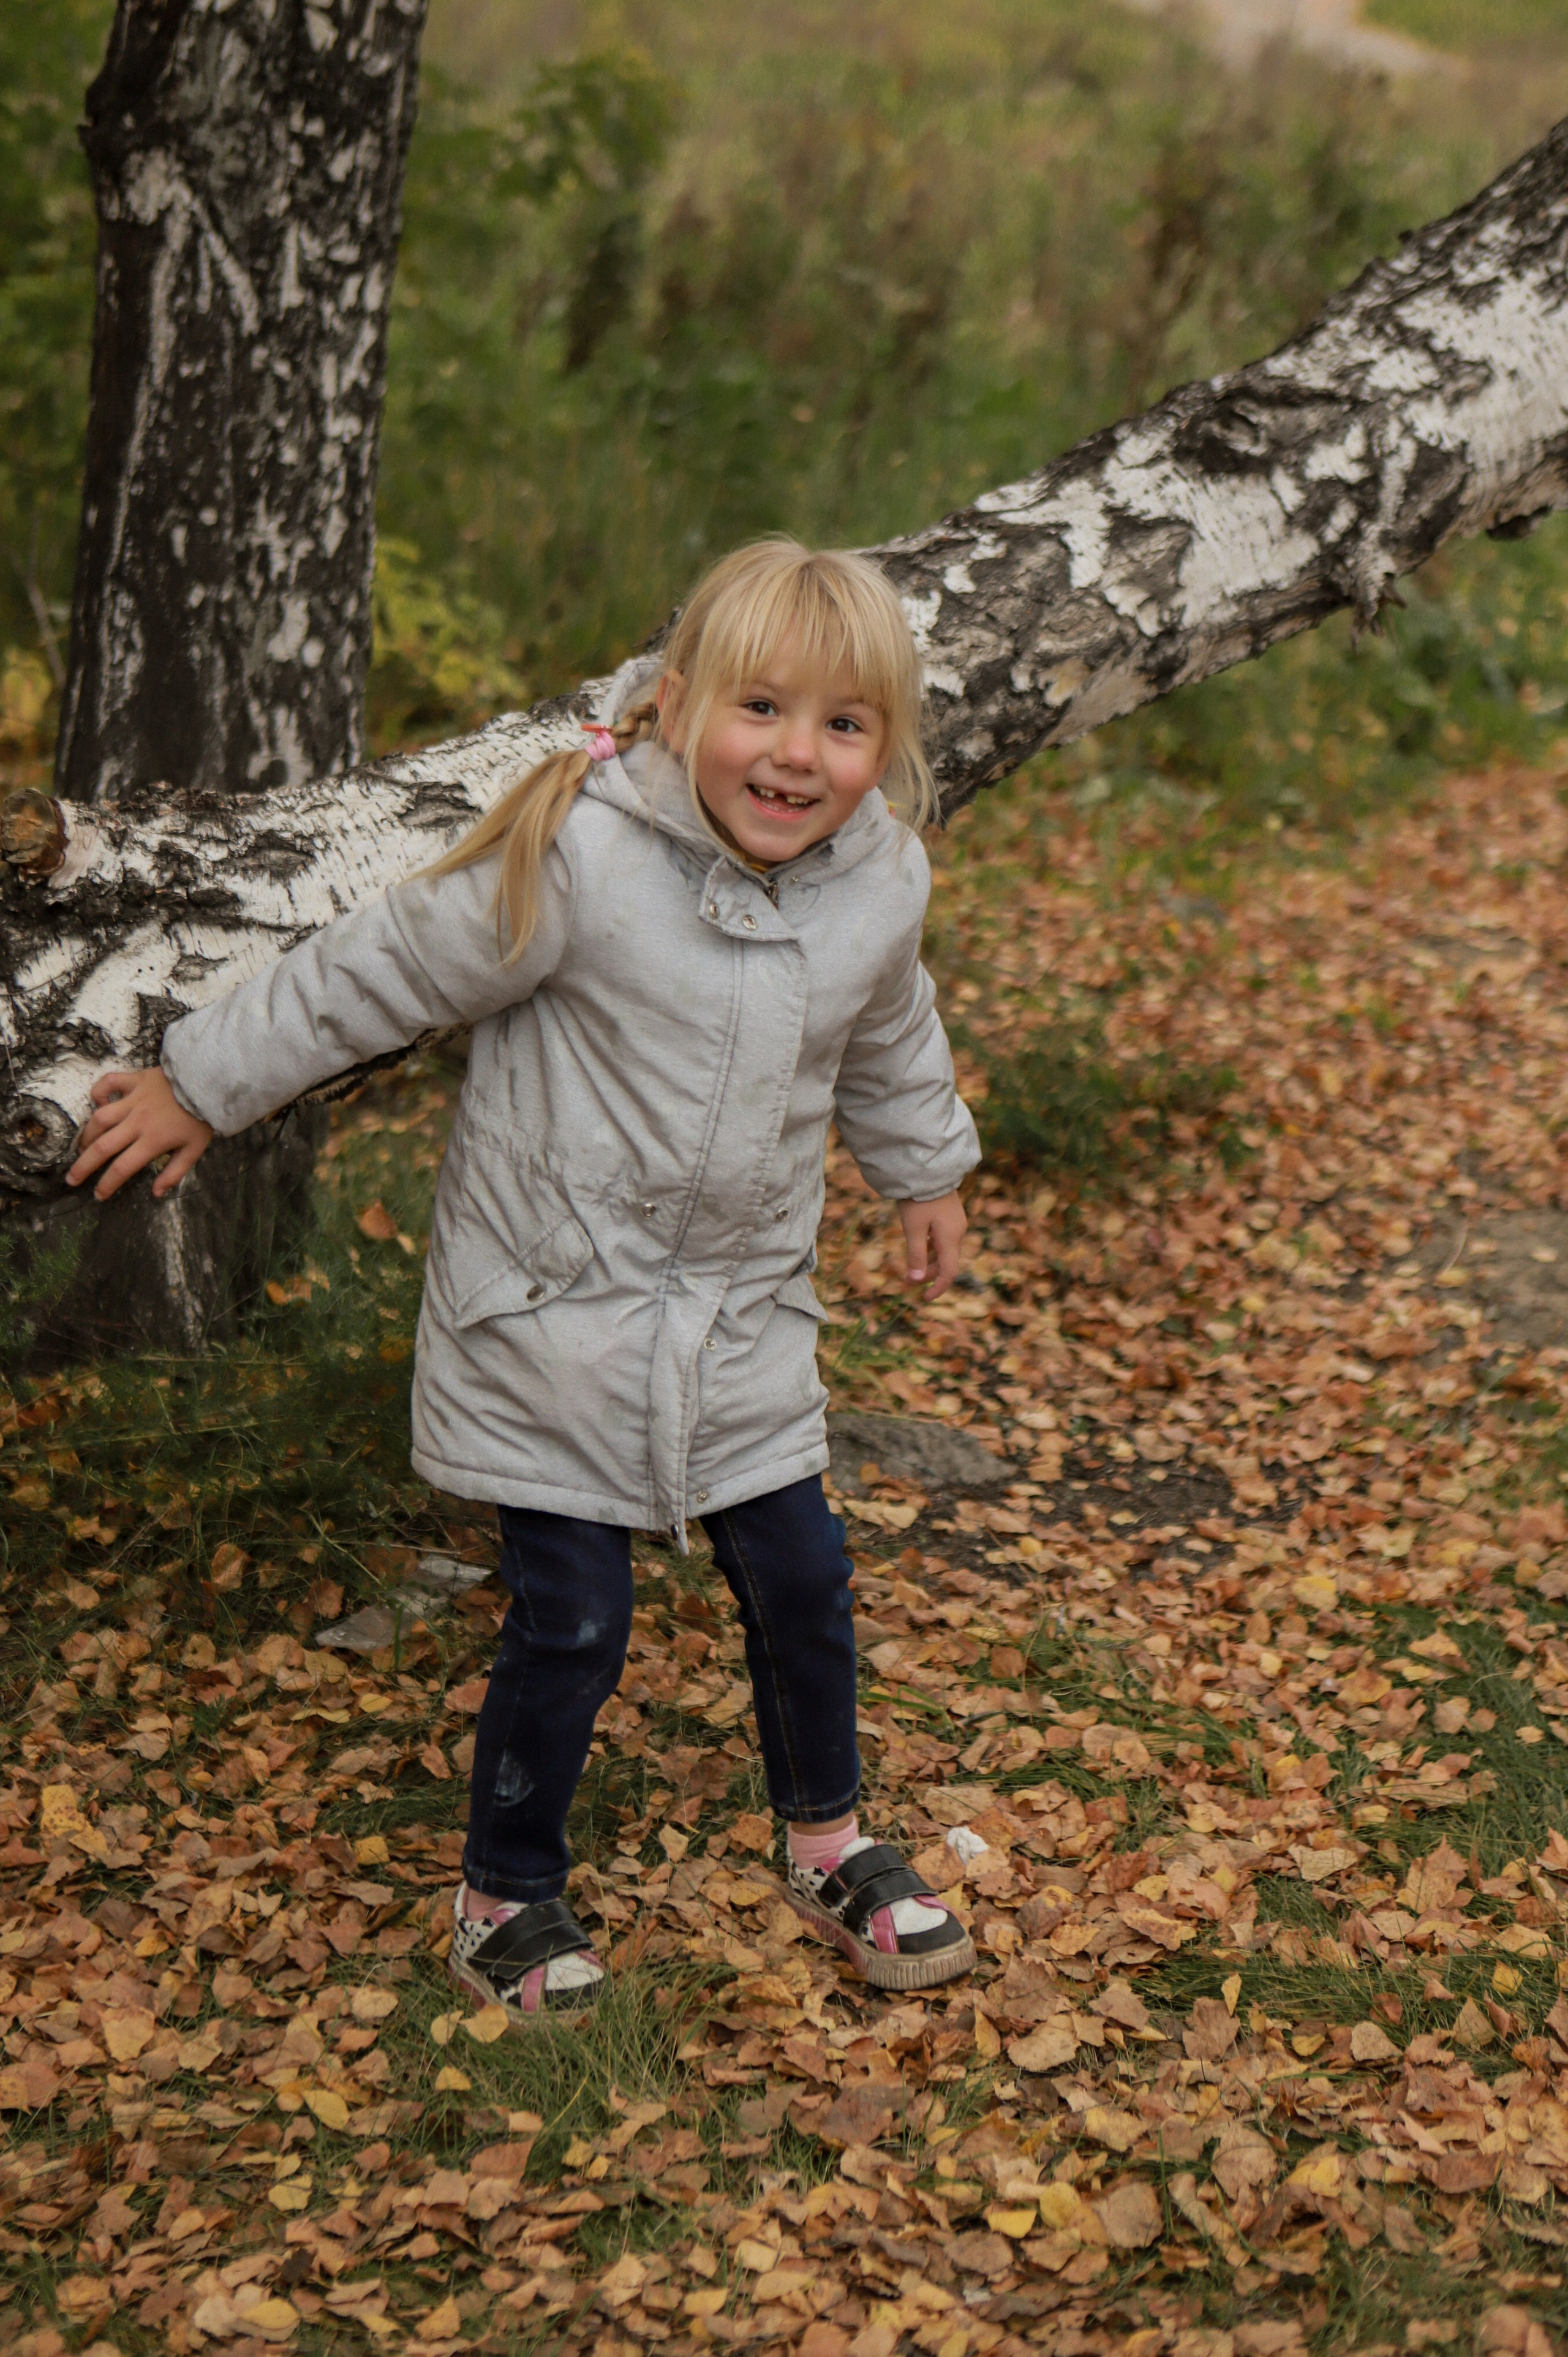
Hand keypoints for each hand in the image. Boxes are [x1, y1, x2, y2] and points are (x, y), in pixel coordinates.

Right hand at [66, 1068, 214, 1201]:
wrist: (210, 1084)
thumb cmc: (201, 1119)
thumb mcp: (194, 1151)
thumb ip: (174, 1173)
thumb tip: (156, 1194)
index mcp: (153, 1140)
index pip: (123, 1167)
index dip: (107, 1184)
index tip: (99, 1195)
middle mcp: (138, 1121)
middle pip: (103, 1146)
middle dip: (84, 1166)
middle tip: (71, 1179)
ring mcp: (134, 1099)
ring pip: (100, 1118)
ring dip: (87, 1135)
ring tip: (81, 1148)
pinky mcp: (135, 1080)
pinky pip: (109, 1082)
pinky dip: (98, 1091)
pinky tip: (96, 1103)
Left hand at [897, 1191, 966, 1299]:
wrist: (927, 1169)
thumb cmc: (918, 1199)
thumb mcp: (913, 1229)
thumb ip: (915, 1255)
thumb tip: (915, 1281)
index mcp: (950, 1238)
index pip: (949, 1273)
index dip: (938, 1288)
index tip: (924, 1298)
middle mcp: (957, 1232)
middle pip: (947, 1263)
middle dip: (929, 1275)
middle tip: (908, 1281)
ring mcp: (956, 1224)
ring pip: (945, 1251)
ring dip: (929, 1262)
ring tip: (911, 1267)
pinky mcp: (951, 1216)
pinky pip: (943, 1239)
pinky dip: (932, 1249)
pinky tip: (919, 1247)